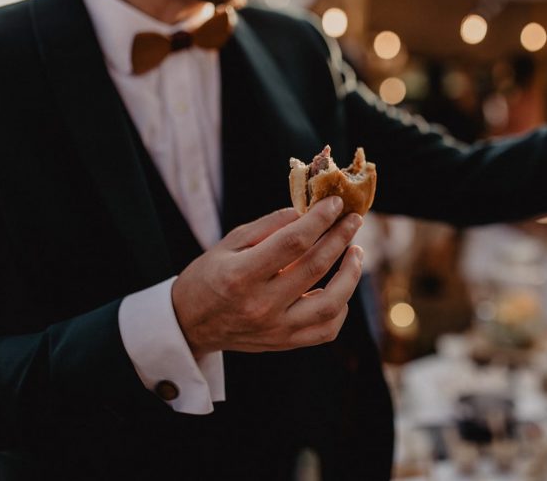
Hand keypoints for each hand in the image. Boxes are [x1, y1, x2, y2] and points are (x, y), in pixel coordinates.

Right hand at [170, 197, 363, 356]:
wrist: (190, 324)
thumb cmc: (210, 276)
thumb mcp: (229, 243)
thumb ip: (269, 226)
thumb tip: (307, 211)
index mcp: (241, 275)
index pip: (292, 242)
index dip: (319, 219)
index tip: (334, 203)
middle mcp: (260, 305)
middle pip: (315, 267)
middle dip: (340, 237)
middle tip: (353, 220)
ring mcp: (275, 329)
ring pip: (330, 304)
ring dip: (350, 275)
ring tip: (356, 252)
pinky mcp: (285, 343)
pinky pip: (326, 330)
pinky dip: (341, 306)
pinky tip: (342, 286)